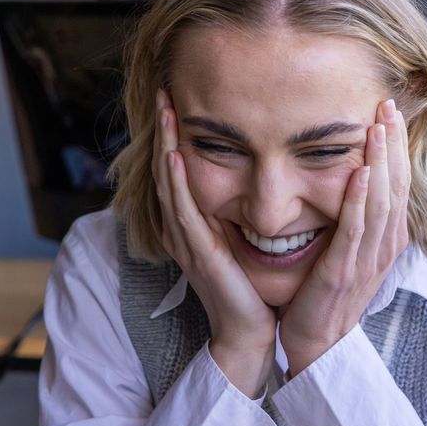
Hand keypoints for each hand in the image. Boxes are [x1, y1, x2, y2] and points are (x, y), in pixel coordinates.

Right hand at [153, 90, 275, 395]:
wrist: (250, 333)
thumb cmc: (253, 290)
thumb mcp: (245, 241)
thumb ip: (244, 212)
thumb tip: (262, 180)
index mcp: (195, 225)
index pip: (179, 171)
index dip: (174, 136)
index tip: (179, 101)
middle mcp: (184, 230)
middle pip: (167, 171)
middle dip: (164, 132)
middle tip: (164, 91)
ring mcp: (188, 243)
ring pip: (170, 185)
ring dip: (165, 147)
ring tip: (165, 111)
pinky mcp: (200, 256)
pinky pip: (184, 214)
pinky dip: (178, 184)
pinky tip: (176, 158)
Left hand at [279, 98, 409, 374]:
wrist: (318, 346)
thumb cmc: (326, 298)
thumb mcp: (349, 254)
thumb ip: (356, 222)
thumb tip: (355, 183)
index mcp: (386, 241)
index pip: (398, 185)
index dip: (398, 148)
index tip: (391, 113)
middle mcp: (383, 248)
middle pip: (396, 186)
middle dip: (394, 144)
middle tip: (388, 104)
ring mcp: (366, 261)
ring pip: (381, 203)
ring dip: (382, 161)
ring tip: (378, 126)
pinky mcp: (344, 273)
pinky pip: (355, 230)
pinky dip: (360, 200)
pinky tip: (360, 172)